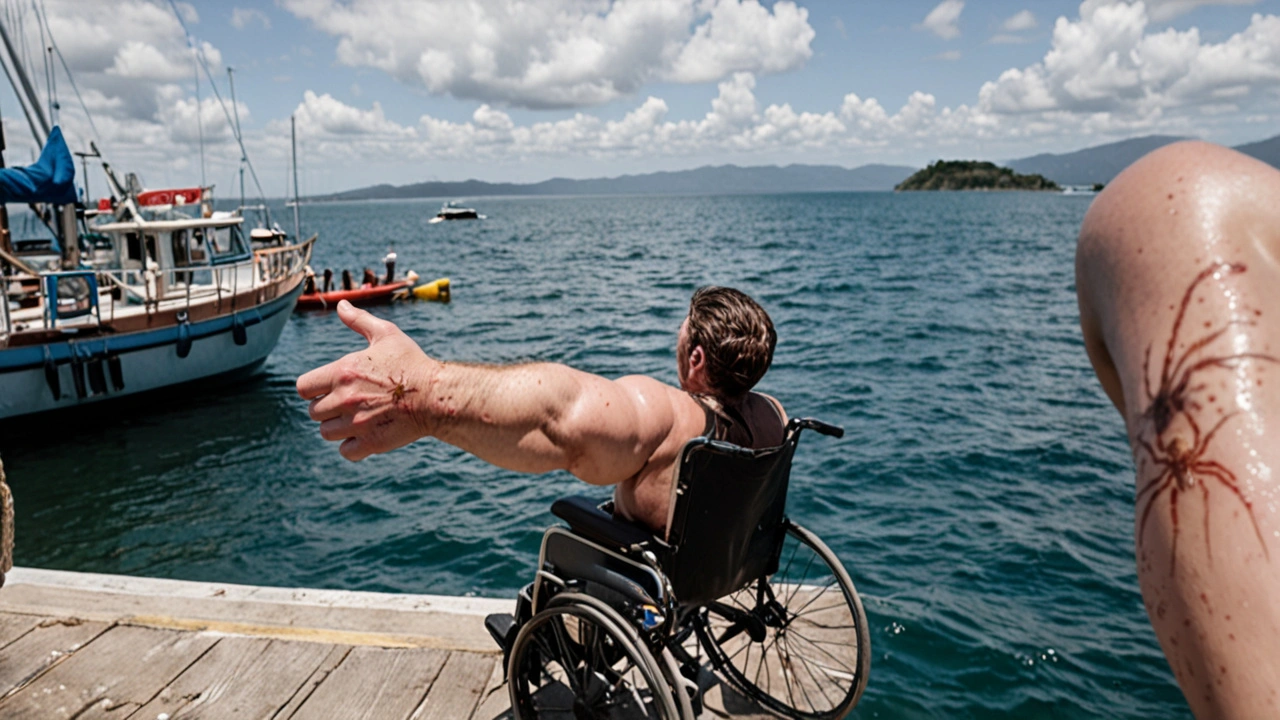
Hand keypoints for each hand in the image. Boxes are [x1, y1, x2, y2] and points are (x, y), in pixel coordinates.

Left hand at [296, 300, 436, 460]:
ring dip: (339, 427)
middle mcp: (344, 399)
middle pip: (314, 412)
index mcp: (342, 372)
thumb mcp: (387, 334)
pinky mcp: (370, 443)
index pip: (303, 388)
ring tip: (360, 418)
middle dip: (328, 408)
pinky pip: (345, 451)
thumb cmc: (413, 363)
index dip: (314, 388)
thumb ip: (359, 321)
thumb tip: (340, 305)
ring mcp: (356, 424)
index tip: (330, 387)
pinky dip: (353, 446)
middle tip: (351, 402)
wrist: (437, 394)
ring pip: (327, 433)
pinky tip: (367, 434)